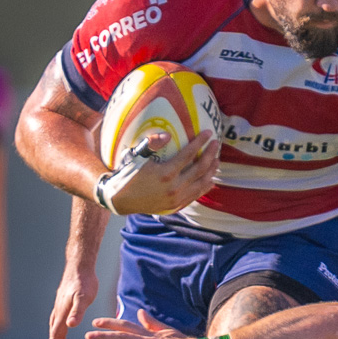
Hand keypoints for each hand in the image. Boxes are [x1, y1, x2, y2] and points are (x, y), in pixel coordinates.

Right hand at [46, 264, 98, 338]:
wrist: (79, 266)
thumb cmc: (84, 281)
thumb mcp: (84, 297)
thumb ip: (78, 311)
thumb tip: (70, 326)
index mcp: (62, 312)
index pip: (56, 333)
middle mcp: (58, 310)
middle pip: (55, 332)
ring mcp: (60, 305)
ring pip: (56, 326)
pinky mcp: (63, 302)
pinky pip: (58, 319)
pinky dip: (59, 328)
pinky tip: (63, 328)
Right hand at [103, 131, 220, 214]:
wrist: (120, 200)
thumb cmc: (128, 175)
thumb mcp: (136, 156)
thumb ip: (152, 144)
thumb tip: (168, 135)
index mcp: (166, 173)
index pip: (188, 154)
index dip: (200, 142)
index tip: (208, 133)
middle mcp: (174, 187)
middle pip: (200, 169)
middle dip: (210, 154)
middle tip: (216, 144)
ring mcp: (177, 199)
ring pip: (202, 184)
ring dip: (212, 171)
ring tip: (217, 160)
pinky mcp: (176, 206)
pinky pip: (196, 195)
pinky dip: (205, 186)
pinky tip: (210, 179)